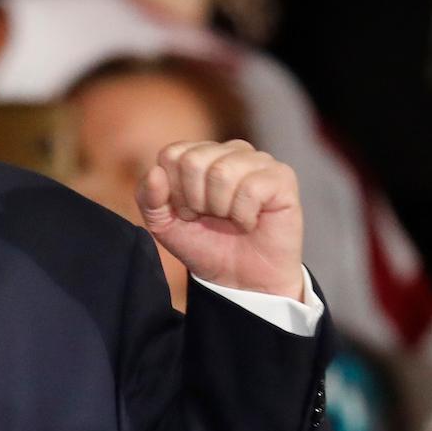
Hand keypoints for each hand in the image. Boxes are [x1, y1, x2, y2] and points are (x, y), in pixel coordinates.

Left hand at [138, 140, 303, 299]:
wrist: (242, 280)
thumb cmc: (206, 246)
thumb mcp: (164, 225)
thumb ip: (149, 198)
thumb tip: (155, 172)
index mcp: (201, 154)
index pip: (172, 154)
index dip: (174, 192)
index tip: (188, 212)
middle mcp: (230, 151)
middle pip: (194, 161)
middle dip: (195, 200)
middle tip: (211, 217)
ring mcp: (258, 160)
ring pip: (222, 172)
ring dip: (220, 208)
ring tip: (230, 219)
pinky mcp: (282, 177)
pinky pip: (250, 188)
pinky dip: (244, 216)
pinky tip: (250, 222)